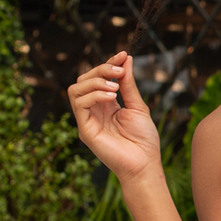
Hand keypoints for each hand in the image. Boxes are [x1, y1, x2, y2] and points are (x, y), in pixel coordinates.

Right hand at [67, 51, 162, 181]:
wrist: (144, 164)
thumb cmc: (144, 140)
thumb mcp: (137, 106)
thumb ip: (128, 84)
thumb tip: (126, 59)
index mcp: (105, 105)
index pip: (98, 78)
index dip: (108, 64)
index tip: (123, 55)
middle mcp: (93, 111)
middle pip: (84, 80)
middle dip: (100, 70)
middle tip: (119, 72)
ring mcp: (87, 120)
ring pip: (76, 89)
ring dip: (94, 81)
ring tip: (115, 88)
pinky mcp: (85, 130)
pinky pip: (79, 104)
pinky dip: (93, 94)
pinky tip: (111, 96)